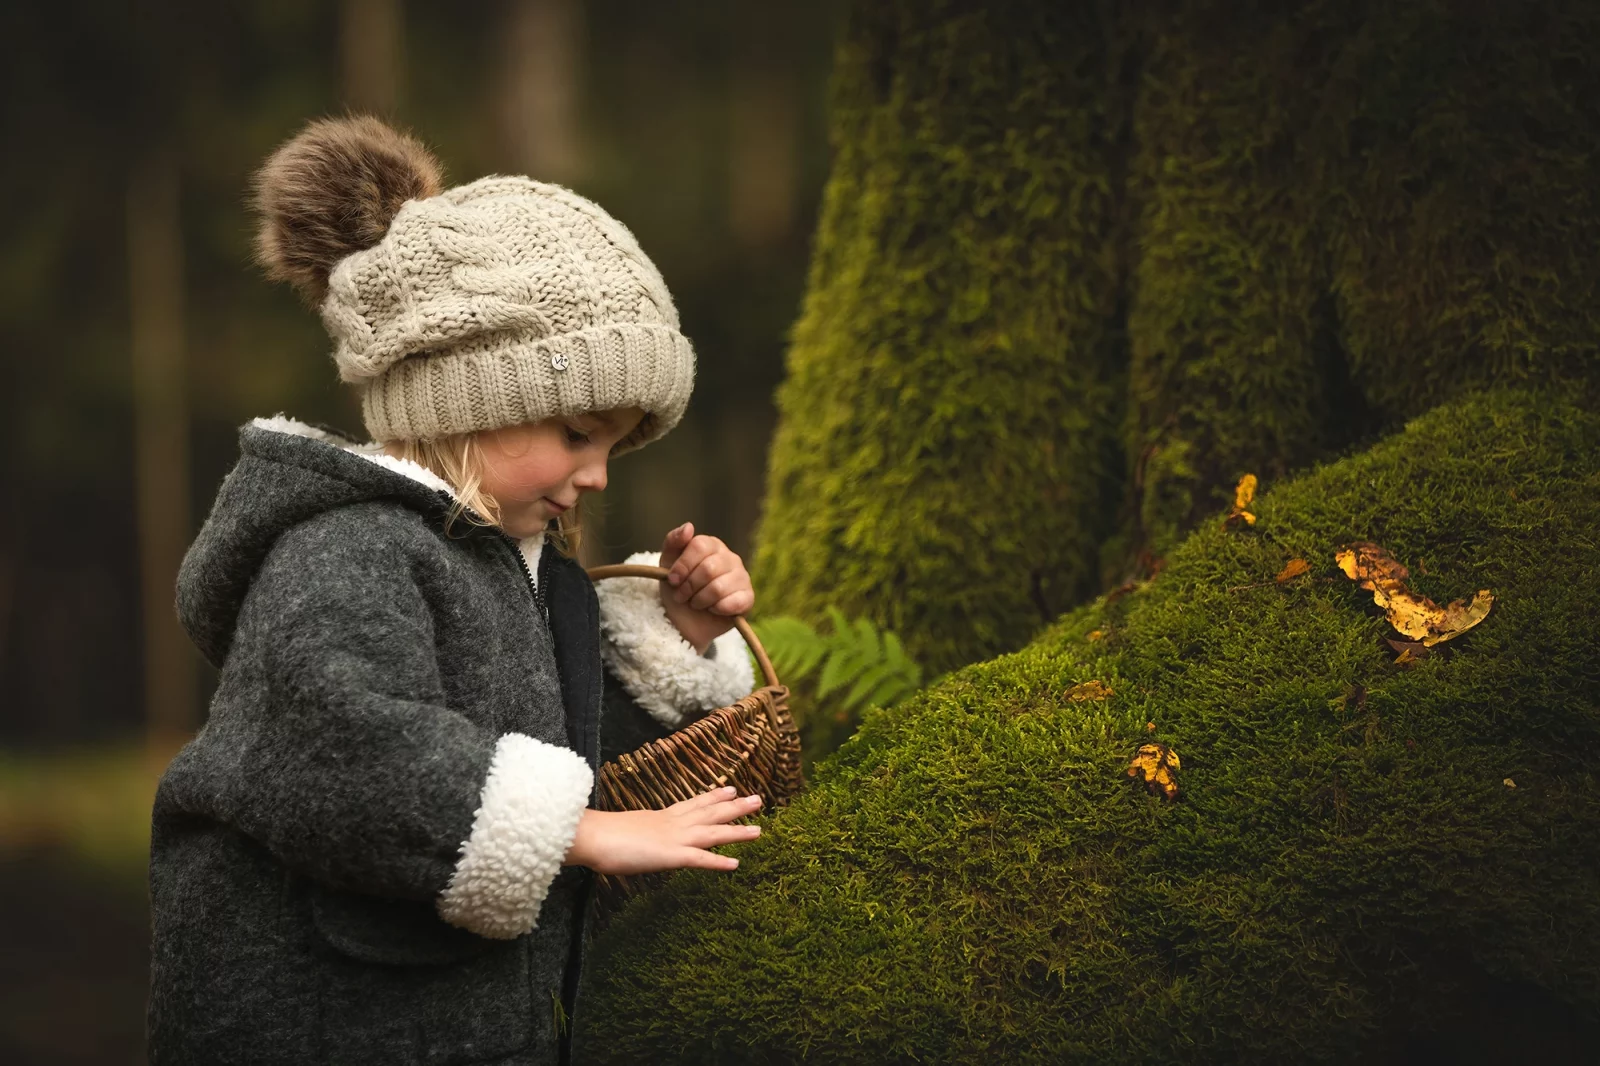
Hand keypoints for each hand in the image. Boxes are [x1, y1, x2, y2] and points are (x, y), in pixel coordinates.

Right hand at [562, 786, 762, 874]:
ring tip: (759, 830)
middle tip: (758, 799)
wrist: (592, 835)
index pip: (693, 804)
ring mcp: (674, 838)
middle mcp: (673, 824)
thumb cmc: (601, 834)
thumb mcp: (625, 830)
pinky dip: (718, 861)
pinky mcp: (670, 856)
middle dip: (735, 807)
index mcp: (661, 817)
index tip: (730, 788)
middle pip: (710, 813)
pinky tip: (736, 864)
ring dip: (737, 832)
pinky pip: (700, 859)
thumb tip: (635, 837)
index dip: (714, 797)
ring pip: (713, 833)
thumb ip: (637, 832)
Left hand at [658, 522, 754, 652]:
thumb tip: (689, 526)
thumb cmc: (678, 588)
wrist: (685, 620)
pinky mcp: (748, 598)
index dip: (683, 564)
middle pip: (708, 568)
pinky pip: (733, 602)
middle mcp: (730, 558)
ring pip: (718, 588)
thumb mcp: (667, 564)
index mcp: (712, 545)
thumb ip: (674, 542)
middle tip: (682, 595)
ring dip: (700, 600)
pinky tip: (712, 609)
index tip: (672, 579)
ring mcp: (742, 577)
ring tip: (695, 603)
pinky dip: (716, 609)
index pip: (699, 546)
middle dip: (689, 586)